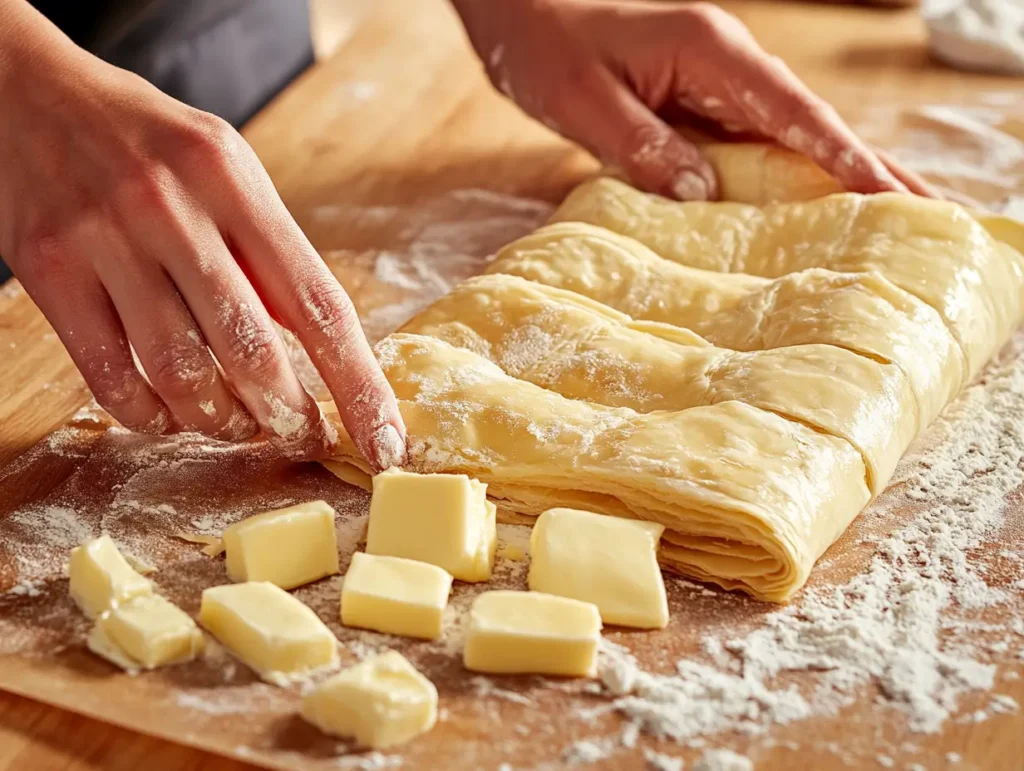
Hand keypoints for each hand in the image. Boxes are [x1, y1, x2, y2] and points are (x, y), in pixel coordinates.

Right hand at [0, 3, 404, 467]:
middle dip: (289, 416)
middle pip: (252, 352)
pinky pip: (111, 379)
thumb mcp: (228, 170)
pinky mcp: (47, 271)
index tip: (383, 442)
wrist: (28, 92)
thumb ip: (268, 252)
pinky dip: (150, 417)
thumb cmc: (151, 143)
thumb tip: (319, 350)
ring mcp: (105, 240)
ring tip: (237, 424)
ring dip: (221, 421)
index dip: (359, 385)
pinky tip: (170, 415)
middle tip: (303, 437)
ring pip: (182, 375)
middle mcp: (172, 209)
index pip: (318, 304)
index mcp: (234, 182)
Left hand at [454, 0, 933, 199]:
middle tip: (925, 212)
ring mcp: (716, 83)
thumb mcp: (582, 99)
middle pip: (811, 120)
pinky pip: (753, 144)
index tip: (884, 195)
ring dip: (837, 175)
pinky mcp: (699, 103)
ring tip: (888, 221)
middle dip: (867, 166)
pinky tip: (810, 209)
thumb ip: (641, 145)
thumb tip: (701, 196)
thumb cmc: (546, 46)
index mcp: (710, 51)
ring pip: (790, 134)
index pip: (790, 108)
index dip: (840, 154)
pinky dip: (787, 175)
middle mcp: (727, 64)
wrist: (525, 14)